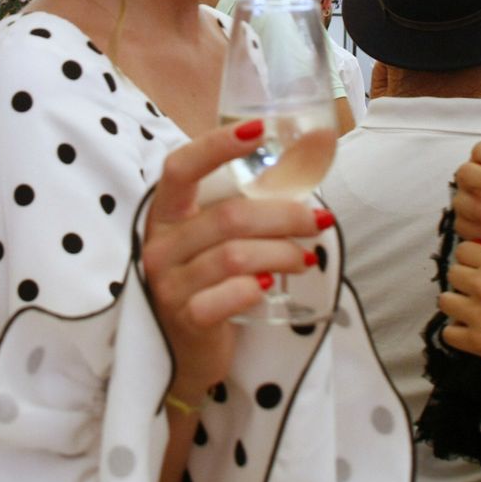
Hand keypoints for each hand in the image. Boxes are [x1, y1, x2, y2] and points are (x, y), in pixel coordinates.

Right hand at [139, 120, 320, 395]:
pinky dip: (258, 288)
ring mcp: (169, 284)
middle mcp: (161, 245)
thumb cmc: (210, 279)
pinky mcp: (186, 318)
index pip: (181, 168)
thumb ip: (253, 197)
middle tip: (319, 221)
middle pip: (229, 217)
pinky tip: (272, 287)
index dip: (217, 146)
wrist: (188, 351)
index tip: (260, 130)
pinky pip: (229, 296)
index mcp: (166, 214)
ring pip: (236, 256)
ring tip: (305, 258)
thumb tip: (316, 141)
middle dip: (284, 215)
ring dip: (283, 253)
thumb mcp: (219, 236)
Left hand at [438, 240, 480, 373]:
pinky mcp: (476, 341)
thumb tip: (480, 251)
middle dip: (465, 282)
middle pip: (452, 274)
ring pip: (444, 301)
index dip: (471, 261)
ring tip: (474, 312)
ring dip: (457, 306)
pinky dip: (458, 333)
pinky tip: (473, 331)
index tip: (480, 270)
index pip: (462, 250)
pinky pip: (448, 333)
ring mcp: (477, 314)